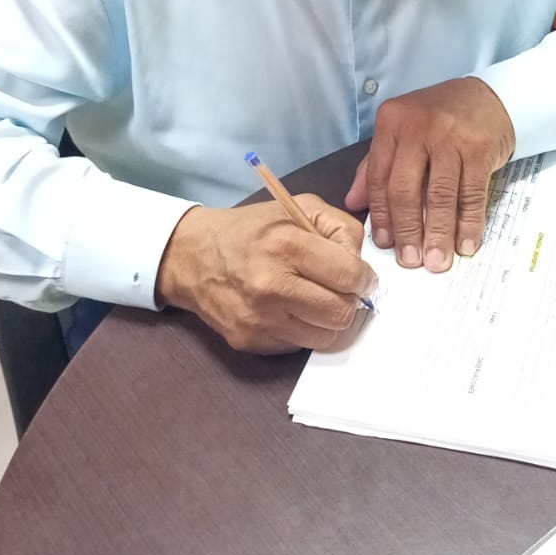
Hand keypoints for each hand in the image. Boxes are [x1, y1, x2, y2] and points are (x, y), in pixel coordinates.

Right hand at [155, 195, 377, 353]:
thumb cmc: (250, 230)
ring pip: (325, 337)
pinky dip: (303, 330)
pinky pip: (299, 346)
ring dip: (329, 320)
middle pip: (342, 312)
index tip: (360, 276)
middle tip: (341, 290)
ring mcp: (260, 320)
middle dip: (350, 301)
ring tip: (317, 300)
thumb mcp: (297, 208)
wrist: (191, 257)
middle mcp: (272, 287)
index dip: (364, 278)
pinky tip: (291, 310)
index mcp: (286, 246)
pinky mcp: (251, 342)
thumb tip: (361, 263)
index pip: (348, 275)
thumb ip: (338, 227)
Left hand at [345, 77, 514, 271]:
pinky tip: (465, 244)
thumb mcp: (402, 132)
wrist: (489, 97)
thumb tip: (352, 203)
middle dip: (408, 230)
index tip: (384, 244)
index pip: (379, 176)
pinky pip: (471, 194)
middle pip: (406, 188)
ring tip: (437, 262)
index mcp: (392, 123)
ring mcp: (450, 137)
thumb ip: (375, 165)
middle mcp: (418, 127)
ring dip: (438, 234)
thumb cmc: (440, 119)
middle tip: (410, 261)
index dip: (381, 214)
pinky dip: (469, 223)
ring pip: (439, 195)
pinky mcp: (480, 148)